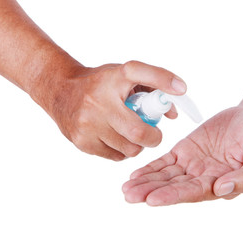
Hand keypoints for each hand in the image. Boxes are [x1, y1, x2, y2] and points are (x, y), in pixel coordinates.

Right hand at [40, 61, 185, 159]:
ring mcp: (89, 122)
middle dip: (153, 138)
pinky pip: (115, 156)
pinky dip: (121, 151)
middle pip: (138, 131)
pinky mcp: (82, 140)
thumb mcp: (123, 76)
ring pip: (129, 149)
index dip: (163, 80)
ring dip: (137, 145)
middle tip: (153, 135)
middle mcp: (100, 99)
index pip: (140, 72)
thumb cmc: (100, 84)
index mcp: (114, 77)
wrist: (60, 92)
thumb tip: (172, 114)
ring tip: (129, 134)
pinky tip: (114, 138)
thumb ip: (151, 88)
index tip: (181, 89)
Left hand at [122, 103, 242, 205]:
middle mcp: (204, 178)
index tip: (152, 199)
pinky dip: (150, 168)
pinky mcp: (185, 151)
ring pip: (166, 176)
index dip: (173, 196)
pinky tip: (135, 175)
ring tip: (126, 189)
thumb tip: (222, 189)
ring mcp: (193, 165)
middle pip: (174, 187)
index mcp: (222, 183)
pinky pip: (165, 161)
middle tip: (130, 196)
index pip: (194, 192)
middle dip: (151, 192)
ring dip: (146, 183)